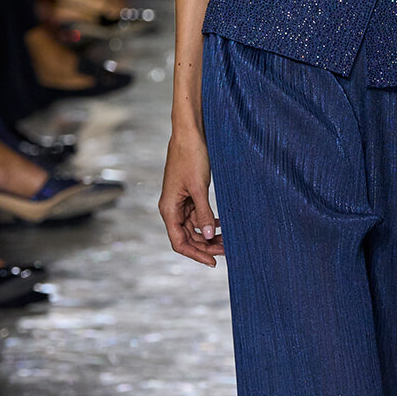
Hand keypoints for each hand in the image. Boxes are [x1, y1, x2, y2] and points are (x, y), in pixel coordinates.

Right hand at [159, 132, 222, 266]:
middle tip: (227, 250)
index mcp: (168, 209)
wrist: (190, 133)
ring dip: (209, 234)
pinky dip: (208, 221)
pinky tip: (221, 224)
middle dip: (206, 246)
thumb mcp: (199, 187)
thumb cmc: (191, 156)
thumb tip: (207, 236)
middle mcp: (172, 208)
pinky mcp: (189, 194)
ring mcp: (180, 202)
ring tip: (228, 239)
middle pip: (187, 237)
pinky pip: (197, 215)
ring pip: (194, 227)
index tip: (213, 261)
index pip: (179, 242)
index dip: (196, 254)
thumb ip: (203, 213)